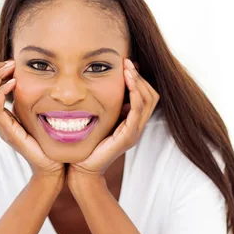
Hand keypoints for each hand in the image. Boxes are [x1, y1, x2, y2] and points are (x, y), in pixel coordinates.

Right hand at [0, 60, 64, 179]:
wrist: (52, 168)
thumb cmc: (50, 144)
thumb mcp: (40, 117)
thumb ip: (35, 103)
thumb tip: (42, 82)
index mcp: (4, 117)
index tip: (12, 62)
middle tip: (10, 62)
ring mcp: (1, 127)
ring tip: (10, 68)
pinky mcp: (8, 133)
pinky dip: (1, 92)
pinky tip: (13, 83)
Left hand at [67, 58, 159, 184]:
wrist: (82, 170)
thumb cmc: (86, 147)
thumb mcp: (98, 122)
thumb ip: (106, 110)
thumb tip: (106, 89)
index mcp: (131, 123)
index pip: (146, 96)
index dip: (139, 79)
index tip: (126, 64)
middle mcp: (136, 128)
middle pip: (151, 96)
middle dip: (140, 77)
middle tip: (128, 63)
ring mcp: (134, 133)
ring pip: (147, 101)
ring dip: (138, 82)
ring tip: (128, 69)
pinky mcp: (127, 138)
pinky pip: (137, 113)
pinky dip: (135, 96)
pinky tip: (127, 85)